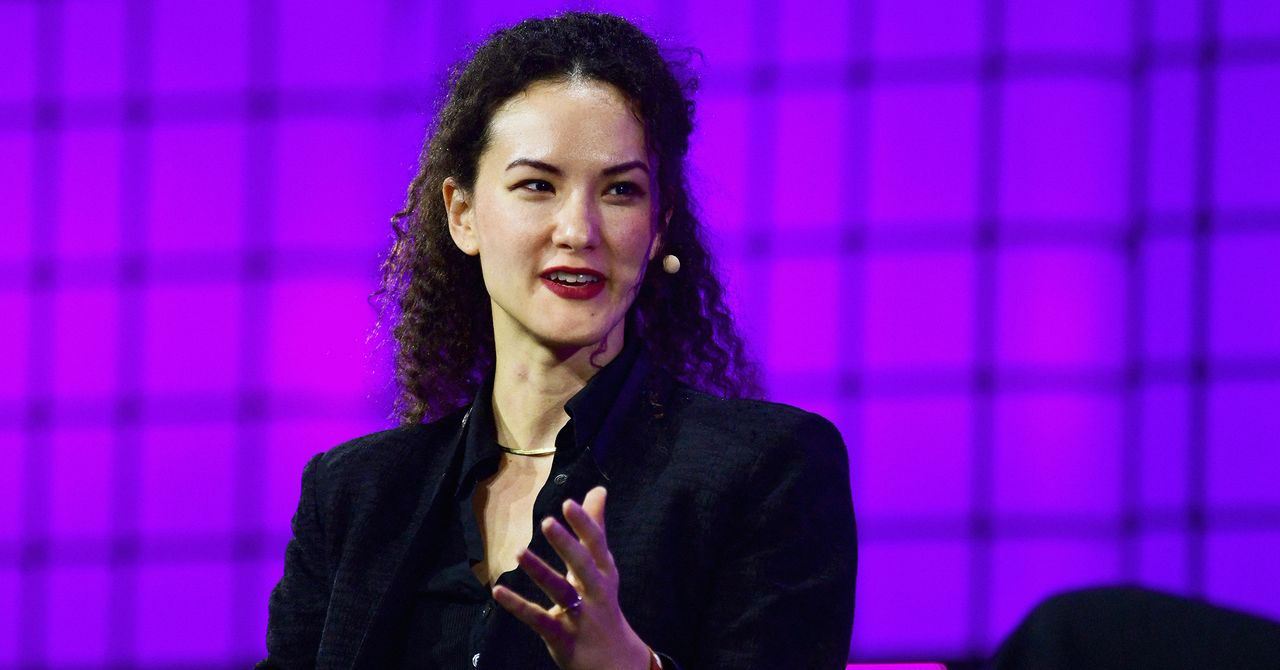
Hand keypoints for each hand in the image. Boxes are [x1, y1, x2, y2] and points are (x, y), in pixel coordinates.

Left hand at [492, 486, 651, 669]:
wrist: (615, 660)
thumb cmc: (603, 603)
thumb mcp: (603, 567)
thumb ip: (595, 529)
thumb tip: (598, 490)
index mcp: (604, 573)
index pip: (596, 545)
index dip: (584, 524)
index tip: (568, 504)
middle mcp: (595, 592)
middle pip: (582, 565)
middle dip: (567, 544)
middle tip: (547, 522)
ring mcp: (579, 616)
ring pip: (560, 591)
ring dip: (540, 571)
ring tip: (519, 552)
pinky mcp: (560, 635)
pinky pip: (537, 618)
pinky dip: (517, 605)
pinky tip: (498, 591)